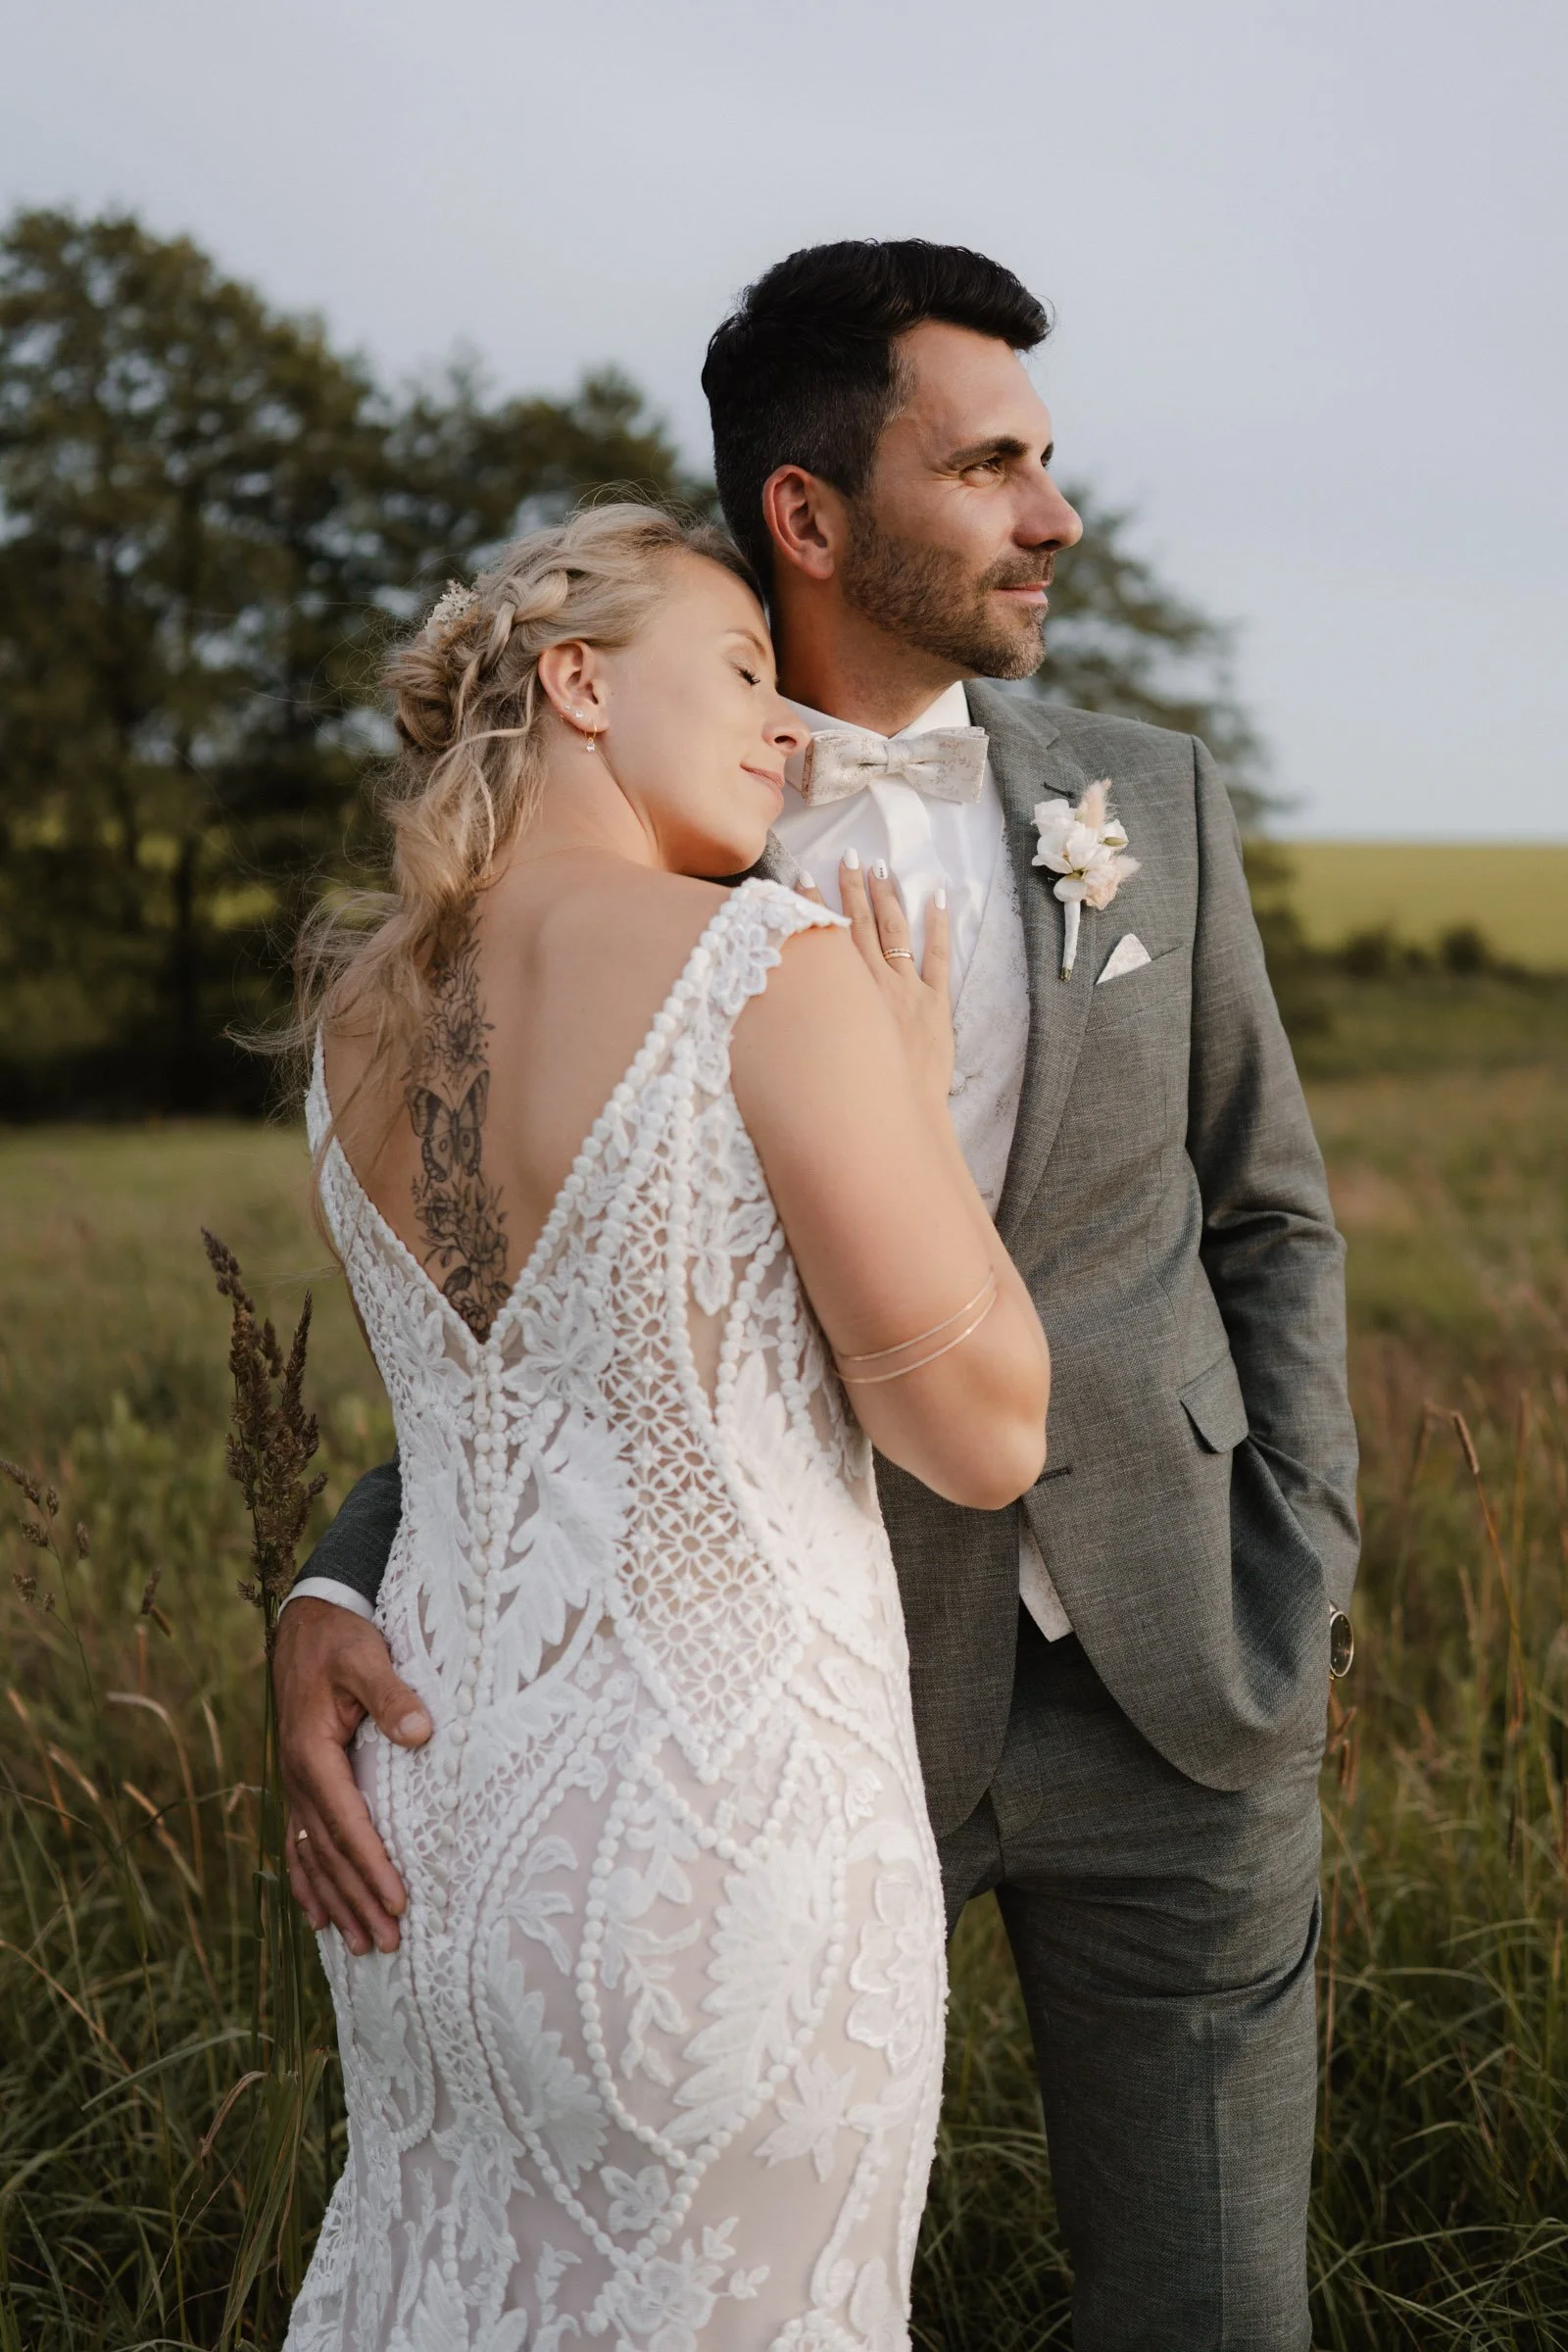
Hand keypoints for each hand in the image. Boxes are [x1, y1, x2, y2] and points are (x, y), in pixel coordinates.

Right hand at [273, 1598, 431, 1955]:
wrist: (306, 1622)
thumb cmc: (342, 1639)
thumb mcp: (367, 1657)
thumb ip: (392, 1694)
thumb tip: (419, 1733)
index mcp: (313, 1754)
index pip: (349, 1825)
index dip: (373, 1867)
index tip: (398, 1902)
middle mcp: (297, 1778)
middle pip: (330, 1854)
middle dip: (358, 1901)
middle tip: (389, 1944)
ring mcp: (294, 1784)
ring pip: (314, 1857)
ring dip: (337, 1903)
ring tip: (361, 1946)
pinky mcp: (300, 1781)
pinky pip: (299, 1844)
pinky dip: (308, 1883)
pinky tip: (317, 1917)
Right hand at [809, 854, 951, 1101]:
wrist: (895, 1114)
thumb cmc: (851, 1093)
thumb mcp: (815, 1053)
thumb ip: (796, 1022)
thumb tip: (765, 1008)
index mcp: (842, 993)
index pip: (825, 939)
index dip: (812, 907)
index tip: (800, 880)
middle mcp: (871, 982)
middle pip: (860, 925)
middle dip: (852, 889)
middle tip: (850, 857)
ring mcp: (905, 989)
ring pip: (894, 932)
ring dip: (887, 898)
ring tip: (881, 869)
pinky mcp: (934, 1003)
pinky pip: (938, 956)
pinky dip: (939, 925)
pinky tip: (937, 897)